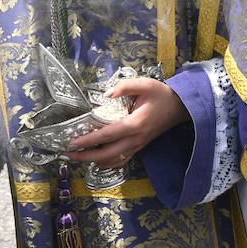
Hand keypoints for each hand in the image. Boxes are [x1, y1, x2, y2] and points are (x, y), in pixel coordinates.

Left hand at [60, 78, 189, 166]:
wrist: (180, 107)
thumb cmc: (161, 94)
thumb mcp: (144, 84)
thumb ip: (124, 86)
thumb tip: (106, 93)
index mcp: (134, 124)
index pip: (106, 135)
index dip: (88, 140)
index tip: (72, 142)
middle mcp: (135, 139)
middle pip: (106, 154)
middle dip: (85, 156)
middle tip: (67, 153)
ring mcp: (137, 146)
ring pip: (113, 161)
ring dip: (93, 161)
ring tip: (77, 157)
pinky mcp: (139, 147)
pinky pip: (121, 160)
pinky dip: (107, 163)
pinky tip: (95, 160)